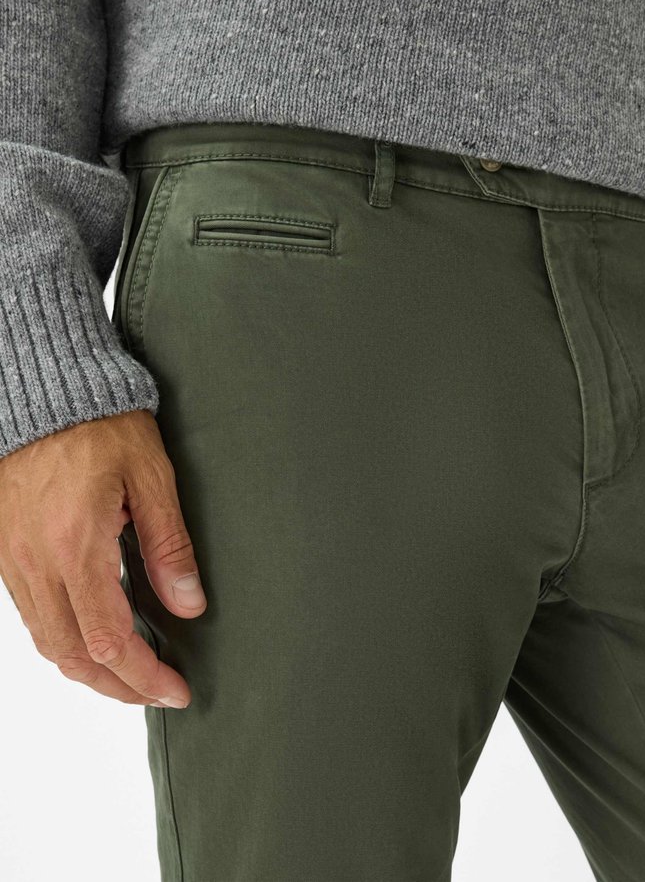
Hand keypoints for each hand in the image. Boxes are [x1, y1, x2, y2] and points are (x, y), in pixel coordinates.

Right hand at [0, 409, 205, 707]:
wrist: (45, 390)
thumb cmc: (99, 423)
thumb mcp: (150, 476)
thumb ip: (169, 546)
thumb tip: (189, 605)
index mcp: (76, 546)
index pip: (108, 641)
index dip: (144, 676)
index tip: (175, 689)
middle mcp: (37, 562)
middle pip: (72, 656)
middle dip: (118, 686)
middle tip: (157, 691)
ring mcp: (14, 559)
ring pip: (46, 641)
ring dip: (88, 669)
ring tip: (131, 674)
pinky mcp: (5, 552)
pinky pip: (30, 615)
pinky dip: (62, 640)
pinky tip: (92, 636)